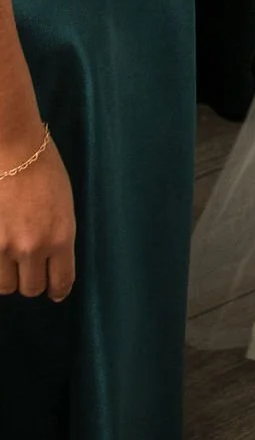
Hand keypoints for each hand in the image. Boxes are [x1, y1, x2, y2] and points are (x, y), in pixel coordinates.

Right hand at [0, 123, 75, 299]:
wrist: (13, 148)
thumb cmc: (43, 169)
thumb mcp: (64, 206)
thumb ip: (59, 236)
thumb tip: (54, 260)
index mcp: (62, 237)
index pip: (61, 281)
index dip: (58, 290)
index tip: (55, 291)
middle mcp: (34, 247)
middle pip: (32, 288)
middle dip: (32, 280)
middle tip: (29, 268)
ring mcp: (5, 247)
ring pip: (7, 286)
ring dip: (9, 277)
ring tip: (10, 259)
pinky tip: (0, 253)